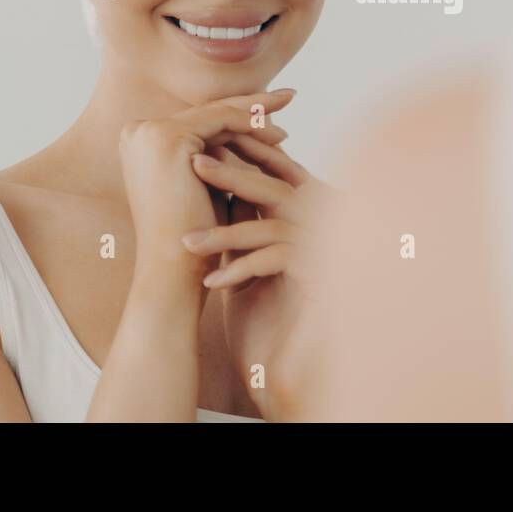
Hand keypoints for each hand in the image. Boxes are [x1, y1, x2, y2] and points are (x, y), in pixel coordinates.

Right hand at [118, 90, 292, 261]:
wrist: (175, 270)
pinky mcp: (167, 138)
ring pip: (217, 114)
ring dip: (258, 115)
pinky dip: (253, 125)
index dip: (238, 114)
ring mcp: (150, 132)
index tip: (272, 113)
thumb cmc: (196, 236)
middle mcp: (138, 131)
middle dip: (252, 106)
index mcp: (140, 140)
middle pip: (209, 112)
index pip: (200, 119)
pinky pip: (222, 122)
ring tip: (291, 121)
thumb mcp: (208, 185)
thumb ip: (221, 156)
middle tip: (289, 96)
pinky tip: (280, 135)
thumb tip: (253, 133)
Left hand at [180, 131, 335, 419]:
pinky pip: (278, 261)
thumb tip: (208, 168)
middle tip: (194, 163)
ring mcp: (325, 251)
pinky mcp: (321, 279)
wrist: (278, 365)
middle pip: (277, 189)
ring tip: (187, 243)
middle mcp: (325, 227)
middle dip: (234, 174)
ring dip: (226, 233)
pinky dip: (242, 268)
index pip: (280, 171)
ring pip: (273, 227)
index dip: (244, 156)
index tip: (204, 148)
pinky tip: (213, 283)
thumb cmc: (262, 311)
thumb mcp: (248, 255)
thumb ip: (242, 215)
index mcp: (312, 213)